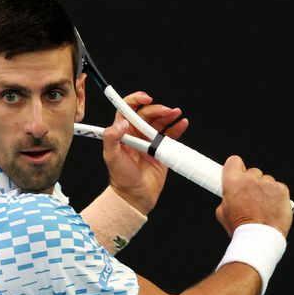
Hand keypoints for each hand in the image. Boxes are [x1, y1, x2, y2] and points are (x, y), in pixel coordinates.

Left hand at [101, 91, 188, 214]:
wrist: (136, 196)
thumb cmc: (121, 178)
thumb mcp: (111, 157)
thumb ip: (111, 138)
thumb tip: (121, 123)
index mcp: (122, 132)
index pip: (127, 109)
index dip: (135, 100)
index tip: (145, 98)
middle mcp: (136, 134)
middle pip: (147, 113)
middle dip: (157, 109)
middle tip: (166, 111)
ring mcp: (149, 141)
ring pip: (160, 121)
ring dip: (168, 115)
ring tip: (176, 114)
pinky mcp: (161, 149)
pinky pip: (170, 134)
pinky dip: (177, 127)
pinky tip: (182, 123)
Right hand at [216, 155, 292, 237]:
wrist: (259, 237)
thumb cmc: (240, 227)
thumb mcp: (222, 213)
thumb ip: (226, 198)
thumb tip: (229, 196)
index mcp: (233, 182)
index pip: (234, 161)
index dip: (236, 168)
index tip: (238, 173)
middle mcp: (250, 179)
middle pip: (252, 172)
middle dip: (252, 183)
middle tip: (251, 198)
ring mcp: (267, 183)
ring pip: (267, 181)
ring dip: (265, 190)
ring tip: (263, 207)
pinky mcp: (281, 189)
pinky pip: (278, 188)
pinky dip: (276, 197)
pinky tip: (272, 208)